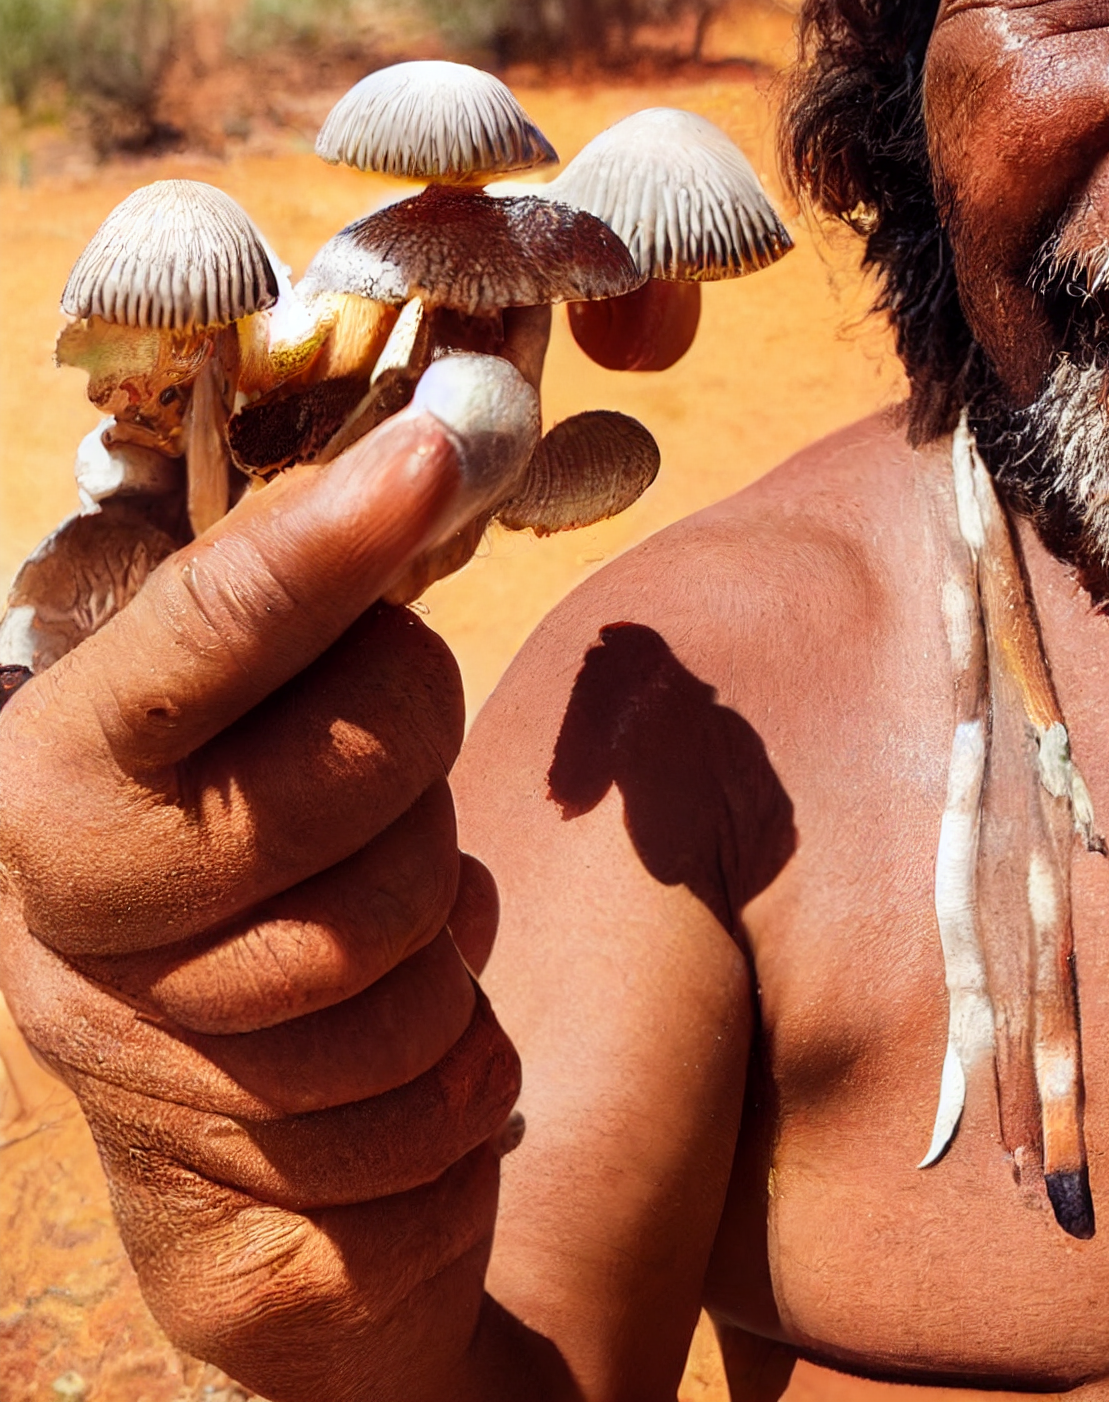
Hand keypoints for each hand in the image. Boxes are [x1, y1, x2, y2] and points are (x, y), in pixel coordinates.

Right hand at [0, 397, 525, 1399]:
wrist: (240, 1167)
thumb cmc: (275, 882)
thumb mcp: (276, 731)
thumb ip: (330, 602)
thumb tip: (441, 440)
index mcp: (69, 771)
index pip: (202, 630)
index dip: (322, 548)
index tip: (434, 453)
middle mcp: (66, 924)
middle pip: (359, 784)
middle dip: (423, 787)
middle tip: (396, 807)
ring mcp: (134, 1087)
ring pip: (410, 973)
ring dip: (449, 957)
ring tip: (402, 949)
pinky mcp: (230, 1241)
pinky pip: (442, 1134)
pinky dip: (469, 1095)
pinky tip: (423, 1073)